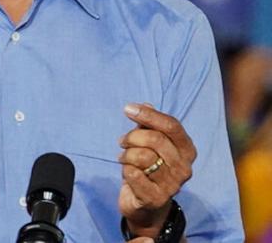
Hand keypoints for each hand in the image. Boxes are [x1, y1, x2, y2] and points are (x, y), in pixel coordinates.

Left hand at [118, 103, 195, 236]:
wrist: (145, 205)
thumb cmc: (148, 168)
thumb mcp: (148, 145)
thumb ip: (147, 126)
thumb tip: (145, 104)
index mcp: (187, 150)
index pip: (172, 126)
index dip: (149, 115)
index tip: (128, 109)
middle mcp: (185, 168)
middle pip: (156, 139)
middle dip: (132, 137)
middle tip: (122, 142)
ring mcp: (172, 185)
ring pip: (143, 156)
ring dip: (126, 154)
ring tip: (123, 158)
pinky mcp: (156, 198)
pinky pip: (134, 174)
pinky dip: (125, 169)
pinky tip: (126, 171)